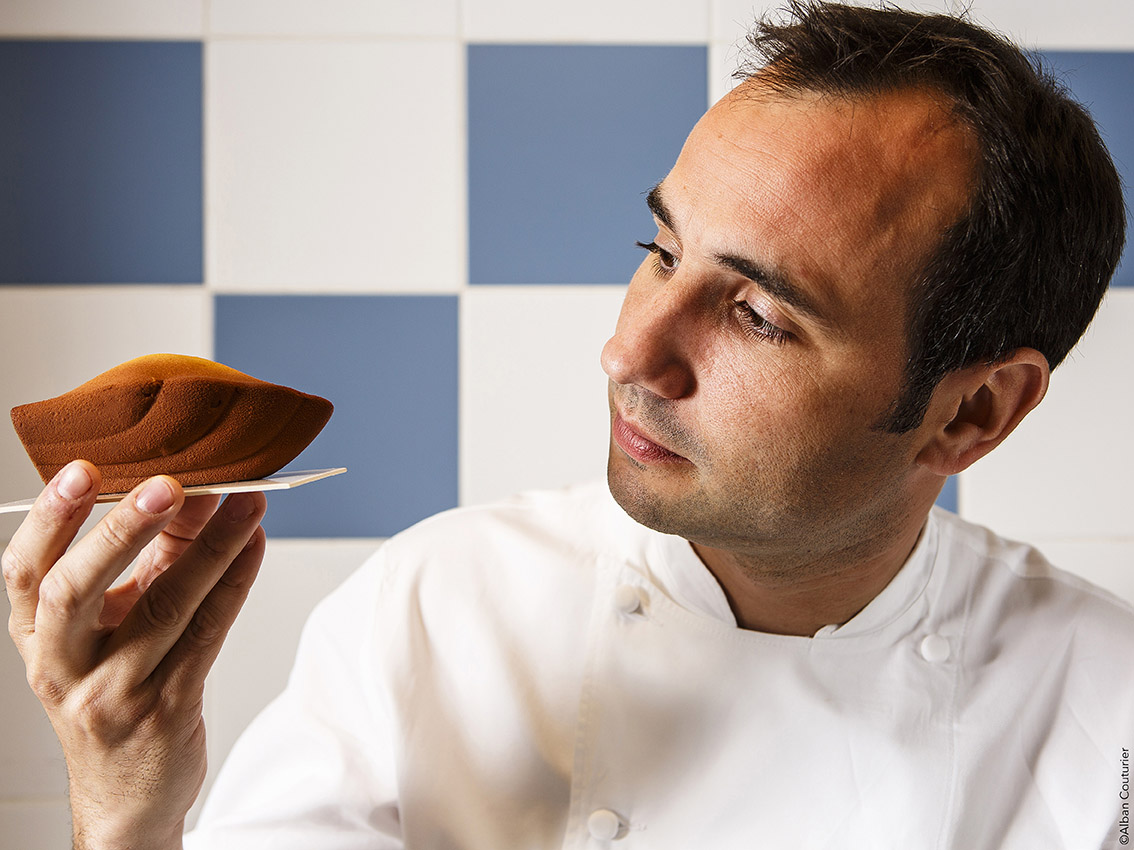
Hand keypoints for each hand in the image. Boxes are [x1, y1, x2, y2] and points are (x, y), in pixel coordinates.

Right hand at [2, 460, 266, 849]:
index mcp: (39, 638)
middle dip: (121, 529)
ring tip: (246, 502)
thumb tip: (197, 489)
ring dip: (210, 547)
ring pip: (162, 608)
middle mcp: (64, 666)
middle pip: (75, 590)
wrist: (128, 795)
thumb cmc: (118, 691)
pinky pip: (207, 633)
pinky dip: (235, 583)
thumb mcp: (114, 625)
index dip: (51, 519)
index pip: (25, 571)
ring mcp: (114, 691)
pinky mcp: (167, 707)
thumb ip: (151, 557)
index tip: (81, 470)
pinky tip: (254, 546)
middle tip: (167, 484)